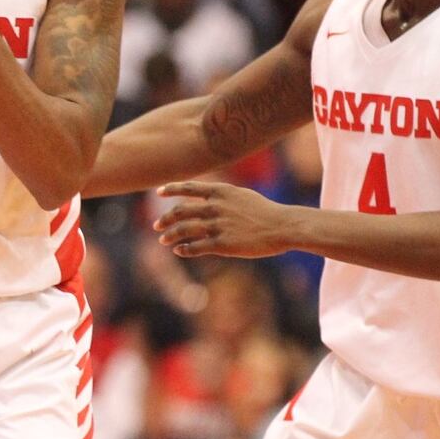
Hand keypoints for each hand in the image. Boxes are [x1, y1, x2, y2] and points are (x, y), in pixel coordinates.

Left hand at [153, 181, 290, 257]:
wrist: (282, 226)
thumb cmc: (264, 211)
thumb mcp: (241, 195)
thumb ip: (221, 195)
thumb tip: (203, 197)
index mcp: (220, 192)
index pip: (189, 188)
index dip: (171, 189)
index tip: (158, 192)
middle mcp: (216, 207)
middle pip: (181, 211)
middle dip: (165, 218)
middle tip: (157, 225)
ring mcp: (218, 225)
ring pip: (184, 230)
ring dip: (170, 235)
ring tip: (163, 240)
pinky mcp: (223, 243)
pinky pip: (196, 247)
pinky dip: (184, 249)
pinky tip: (179, 250)